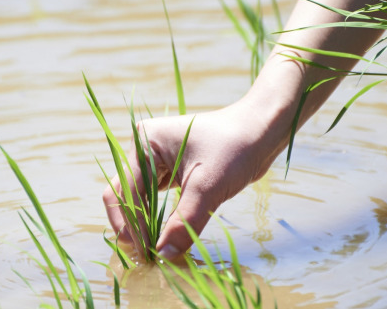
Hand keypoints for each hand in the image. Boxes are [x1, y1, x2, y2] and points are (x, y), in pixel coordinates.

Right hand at [102, 100, 282, 259]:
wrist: (261, 131)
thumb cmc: (234, 149)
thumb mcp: (207, 187)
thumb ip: (184, 222)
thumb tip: (164, 255)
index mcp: (146, 143)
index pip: (127, 191)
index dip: (133, 224)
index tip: (146, 252)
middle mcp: (145, 149)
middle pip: (125, 193)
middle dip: (131, 224)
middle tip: (142, 255)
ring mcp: (156, 159)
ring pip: (138, 197)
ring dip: (142, 222)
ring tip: (151, 250)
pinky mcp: (170, 169)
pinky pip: (154, 196)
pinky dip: (155, 215)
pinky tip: (162, 235)